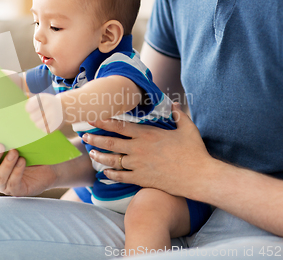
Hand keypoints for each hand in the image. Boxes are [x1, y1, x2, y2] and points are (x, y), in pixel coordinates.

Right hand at [0, 142, 56, 195]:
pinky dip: (17, 171)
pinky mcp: (15, 191)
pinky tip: (22, 161)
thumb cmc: (31, 153)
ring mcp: (3, 184)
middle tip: (0, 145)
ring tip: (14, 152)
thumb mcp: (20, 144)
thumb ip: (11, 138)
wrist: (48, 168)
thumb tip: (9, 125)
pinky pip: (13, 183)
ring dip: (6, 164)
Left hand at [25, 93, 63, 132]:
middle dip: (34, 117)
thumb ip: (30, 104)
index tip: (31, 108)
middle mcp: (50, 106)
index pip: (29, 108)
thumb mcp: (40, 99)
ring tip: (44, 118)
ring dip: (39, 123)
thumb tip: (22, 117)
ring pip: (38, 125)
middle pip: (32, 118)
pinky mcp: (57, 125)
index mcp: (43, 98)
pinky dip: (45, 127)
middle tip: (40, 114)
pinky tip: (49, 122)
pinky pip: (45, 130)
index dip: (29, 109)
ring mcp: (54, 116)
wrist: (64, 107)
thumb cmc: (47, 103)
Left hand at [84, 103, 217, 197]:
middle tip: (84, 136)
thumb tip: (174, 103)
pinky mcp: (142, 179)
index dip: (103, 121)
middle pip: (111, 143)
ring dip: (100, 157)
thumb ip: (178, 114)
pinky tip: (105, 172)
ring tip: (91, 154)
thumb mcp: (187, 128)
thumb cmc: (194, 151)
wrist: (199, 176)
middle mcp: (139, 149)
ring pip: (113, 160)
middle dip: (95, 139)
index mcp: (147, 134)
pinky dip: (111, 174)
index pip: (120, 126)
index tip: (92, 118)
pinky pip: (121, 176)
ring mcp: (139, 165)